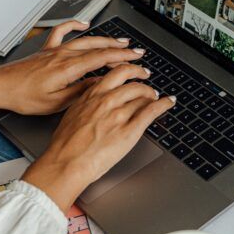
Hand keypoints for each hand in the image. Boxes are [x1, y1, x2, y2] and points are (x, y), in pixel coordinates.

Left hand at [0, 21, 146, 113]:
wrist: (1, 87)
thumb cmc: (24, 97)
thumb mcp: (56, 103)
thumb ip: (80, 92)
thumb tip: (100, 85)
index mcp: (68, 69)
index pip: (103, 60)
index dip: (123, 59)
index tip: (137, 61)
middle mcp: (63, 55)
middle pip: (98, 48)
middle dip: (120, 49)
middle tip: (136, 52)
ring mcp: (55, 50)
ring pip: (85, 40)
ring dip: (105, 39)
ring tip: (121, 41)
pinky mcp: (46, 49)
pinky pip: (63, 31)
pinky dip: (75, 25)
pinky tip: (84, 23)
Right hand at [23, 64, 175, 210]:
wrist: (66, 163)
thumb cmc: (65, 146)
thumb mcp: (72, 115)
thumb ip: (86, 105)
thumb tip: (94, 103)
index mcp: (91, 96)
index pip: (115, 74)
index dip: (128, 71)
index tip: (132, 72)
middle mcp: (107, 100)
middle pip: (132, 82)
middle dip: (143, 81)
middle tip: (147, 82)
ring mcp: (119, 115)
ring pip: (142, 96)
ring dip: (152, 95)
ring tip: (155, 97)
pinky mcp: (130, 130)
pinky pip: (151, 111)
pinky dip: (163, 104)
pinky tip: (168, 102)